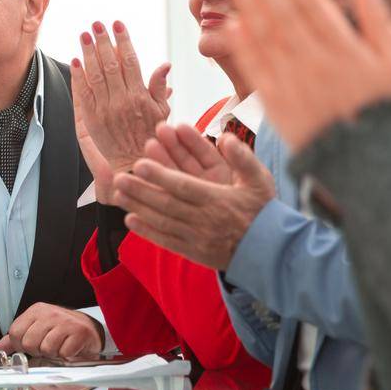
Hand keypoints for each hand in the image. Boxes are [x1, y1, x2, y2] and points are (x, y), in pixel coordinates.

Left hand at [0, 302, 102, 358]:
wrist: (88, 329)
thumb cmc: (60, 330)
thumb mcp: (35, 329)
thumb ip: (13, 340)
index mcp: (36, 311)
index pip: (15, 332)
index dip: (20, 345)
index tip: (29, 346)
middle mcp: (49, 313)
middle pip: (29, 343)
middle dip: (36, 351)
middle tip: (46, 348)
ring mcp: (65, 322)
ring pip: (46, 349)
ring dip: (52, 354)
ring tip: (58, 347)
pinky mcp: (79, 332)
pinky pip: (63, 353)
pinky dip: (65, 356)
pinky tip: (68, 349)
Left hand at [71, 21, 171, 193]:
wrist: (134, 164)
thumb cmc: (151, 138)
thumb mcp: (162, 112)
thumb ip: (159, 88)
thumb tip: (164, 64)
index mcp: (140, 96)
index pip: (130, 60)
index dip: (123, 40)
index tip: (117, 25)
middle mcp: (121, 100)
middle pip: (110, 64)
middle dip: (102, 41)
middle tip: (96, 24)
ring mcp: (104, 110)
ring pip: (95, 75)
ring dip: (88, 53)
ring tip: (84, 35)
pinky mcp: (91, 120)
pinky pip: (82, 94)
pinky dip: (78, 76)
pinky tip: (75, 61)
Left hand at [113, 125, 274, 269]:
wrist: (273, 253)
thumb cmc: (264, 212)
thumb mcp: (260, 181)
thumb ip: (243, 158)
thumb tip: (225, 136)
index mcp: (218, 199)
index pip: (183, 185)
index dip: (159, 175)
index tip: (139, 164)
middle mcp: (205, 220)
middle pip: (166, 203)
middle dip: (140, 190)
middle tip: (118, 178)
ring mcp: (198, 238)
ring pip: (162, 221)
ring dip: (138, 207)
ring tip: (117, 195)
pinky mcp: (194, 252)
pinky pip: (167, 241)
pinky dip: (147, 232)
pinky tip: (130, 220)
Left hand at [227, 0, 390, 152]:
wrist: (369, 164)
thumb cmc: (389, 110)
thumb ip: (379, 22)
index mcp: (345, 49)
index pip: (311, 3)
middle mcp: (316, 62)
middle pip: (283, 14)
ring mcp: (294, 84)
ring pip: (266, 38)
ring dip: (248, 6)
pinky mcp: (278, 106)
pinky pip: (256, 70)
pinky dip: (243, 46)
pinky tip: (231, 24)